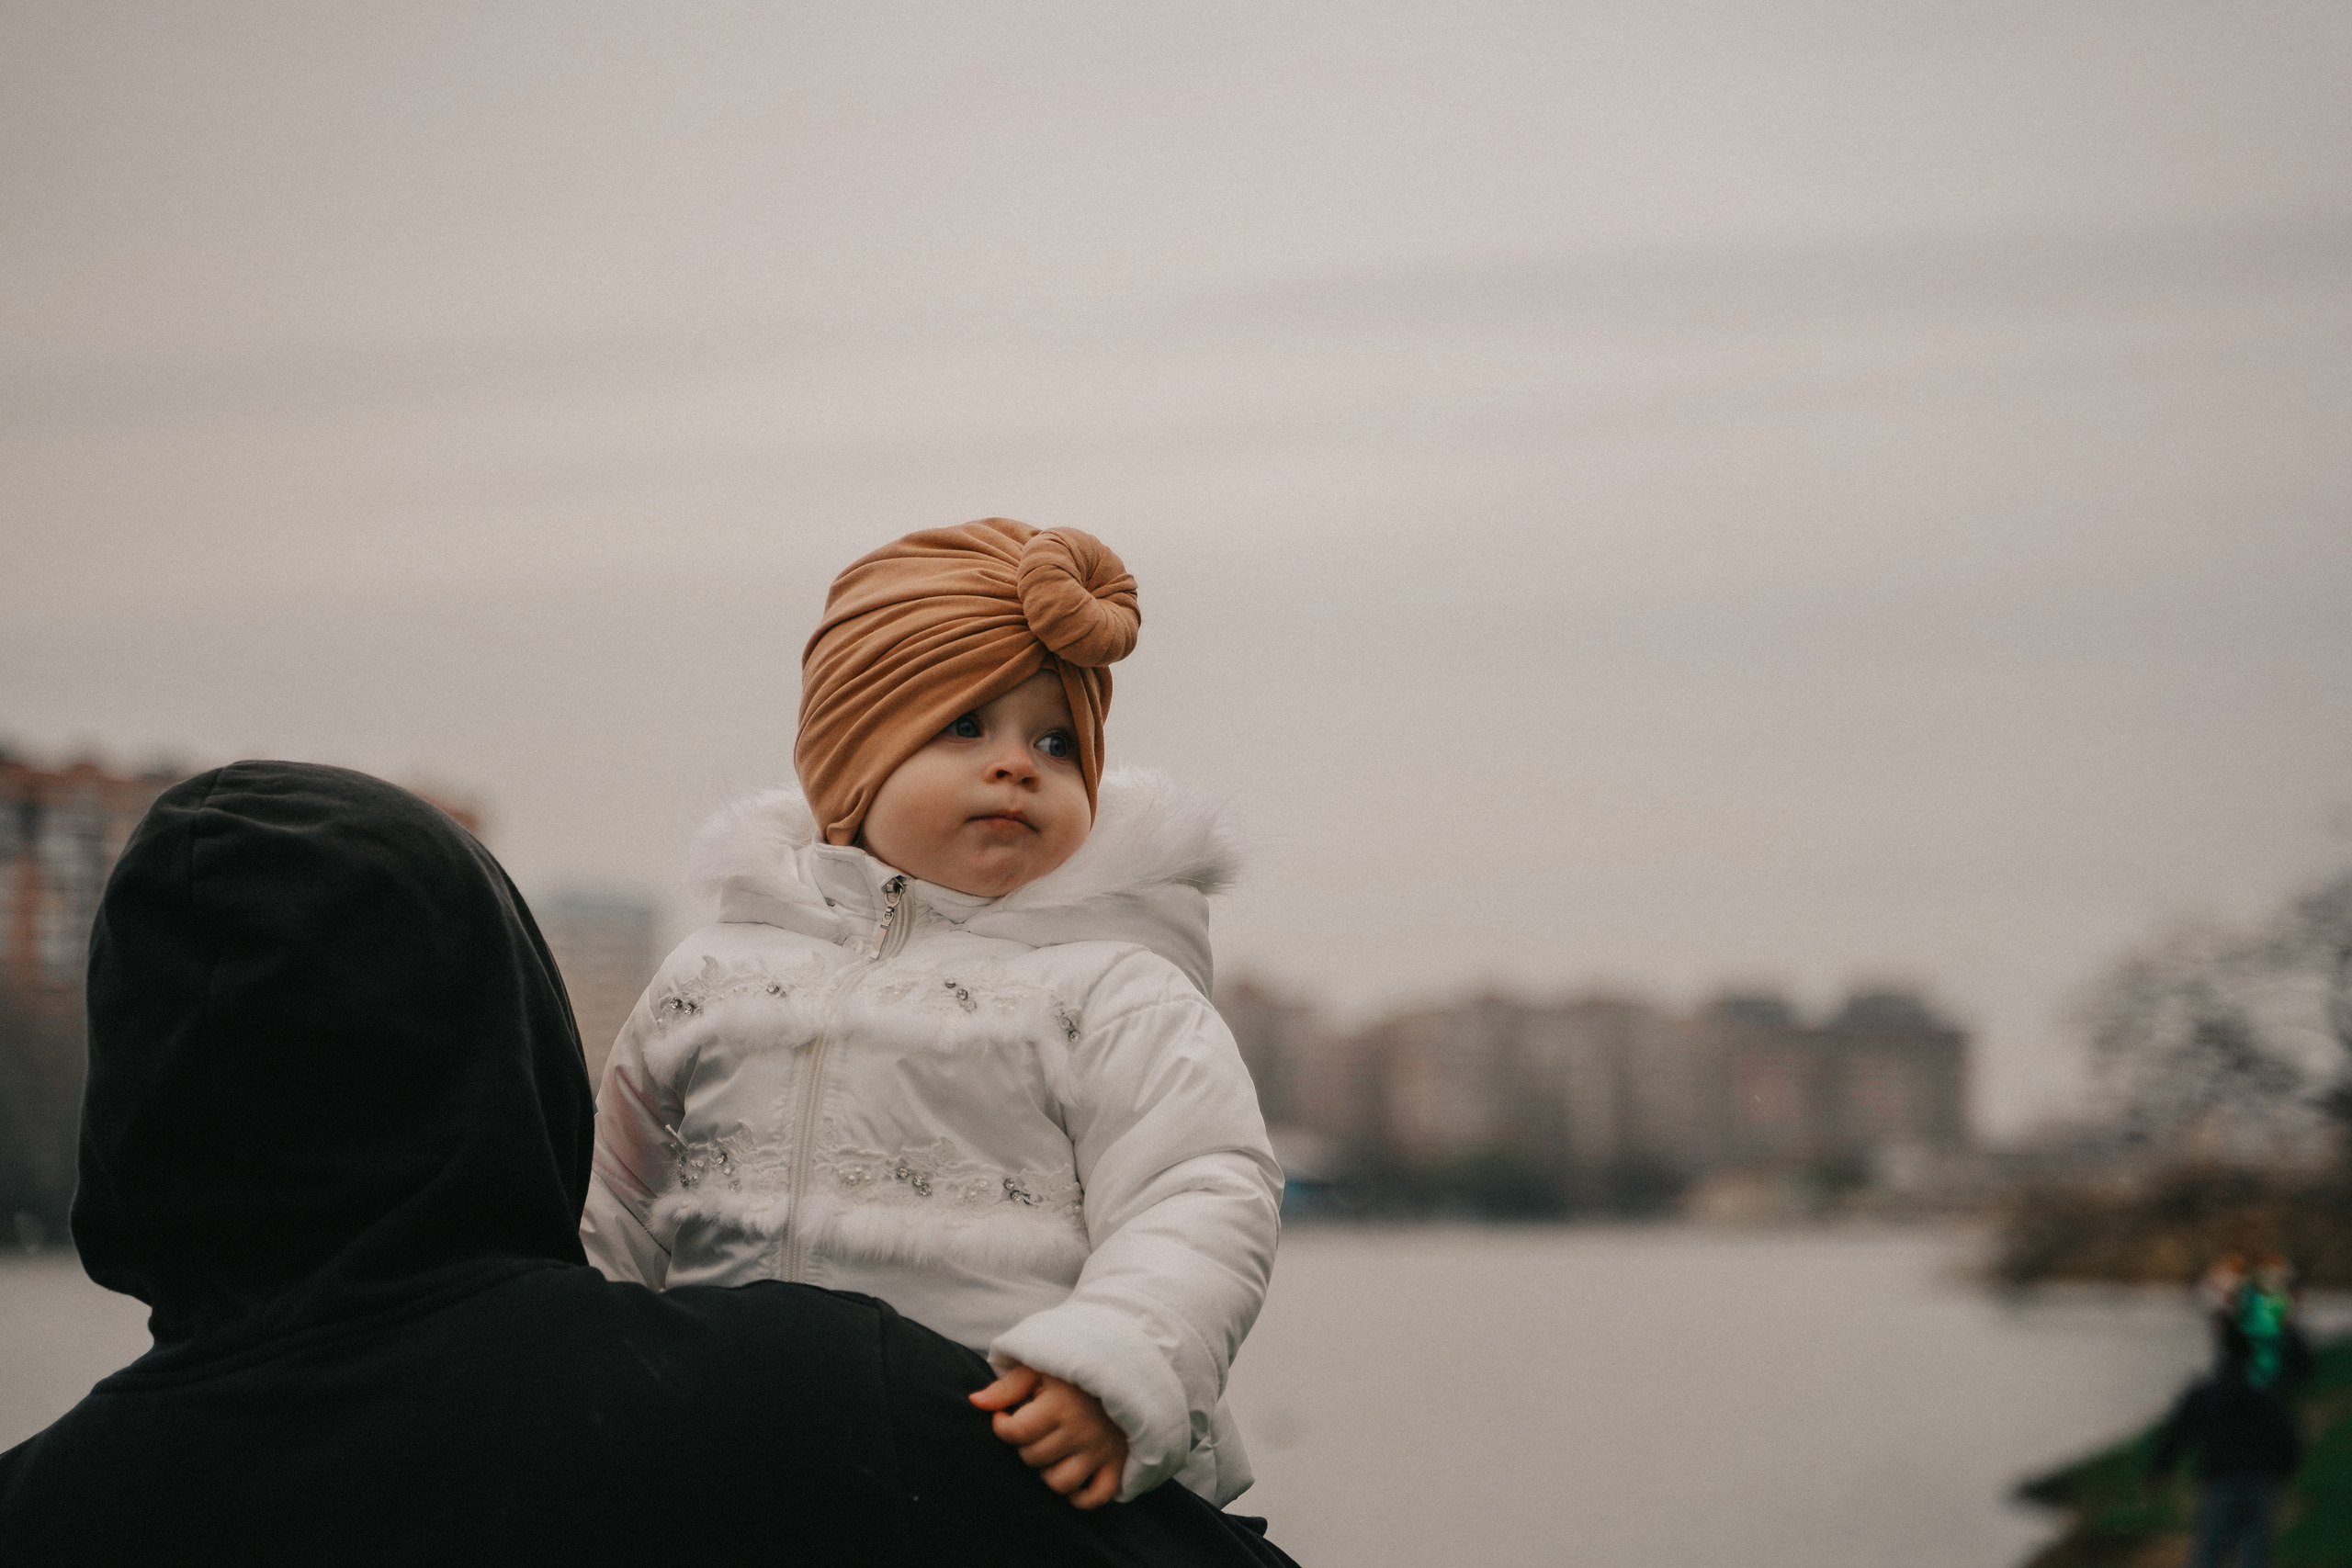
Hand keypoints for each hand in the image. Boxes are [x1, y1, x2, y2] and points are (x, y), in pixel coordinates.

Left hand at [969, 1362, 1127, 1508]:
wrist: (1125, 1367)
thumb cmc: (1073, 1369)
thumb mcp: (1040, 1368)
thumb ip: (1007, 1386)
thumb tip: (974, 1403)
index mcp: (1060, 1404)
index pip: (1015, 1431)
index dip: (1002, 1426)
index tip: (1006, 1415)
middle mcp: (1080, 1431)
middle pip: (1032, 1458)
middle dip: (1025, 1445)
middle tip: (1034, 1428)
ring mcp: (1100, 1450)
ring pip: (1060, 1483)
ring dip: (1048, 1472)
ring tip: (1050, 1451)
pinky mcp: (1118, 1462)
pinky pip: (1097, 1496)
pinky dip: (1081, 1496)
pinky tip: (1071, 1476)